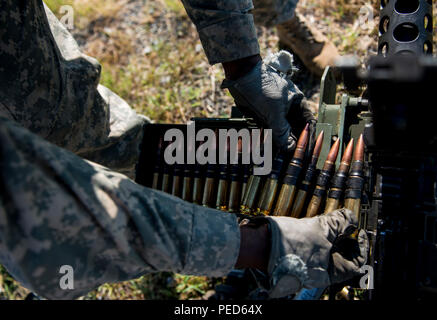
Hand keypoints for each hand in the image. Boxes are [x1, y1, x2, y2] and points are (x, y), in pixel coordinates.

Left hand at [222, 51, 315, 152]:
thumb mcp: (274, 111)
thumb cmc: (262, 87)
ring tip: (276, 155)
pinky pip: (266, 130)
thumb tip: (290, 147)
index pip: (308, 124)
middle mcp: (288, 109)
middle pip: (293, 130)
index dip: (308, 137)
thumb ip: (282, 130)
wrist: (241, 75)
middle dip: (290, 143)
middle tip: (288, 156)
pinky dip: (266, 138)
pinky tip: (264, 147)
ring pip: (279, 132)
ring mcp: (275, 112)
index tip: (306, 151)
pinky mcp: (262, 116)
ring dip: (277, 143)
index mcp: (298, 104)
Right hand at [236, 208, 367, 298]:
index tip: (360, 231)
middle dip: (344, 238)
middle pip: (339, 256)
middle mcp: (317, 271)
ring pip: (324, 249)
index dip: (360, 246)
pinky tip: (313, 223)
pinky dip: (316, 235)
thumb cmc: (287, 244)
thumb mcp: (320, 229)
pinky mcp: (294, 254)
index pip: (354, 263)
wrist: (257, 243)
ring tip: (329, 220)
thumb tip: (351, 218)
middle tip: (346, 222)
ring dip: (329, 234)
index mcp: (328, 272)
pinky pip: (311, 246)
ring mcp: (305, 263)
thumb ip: (339, 223)